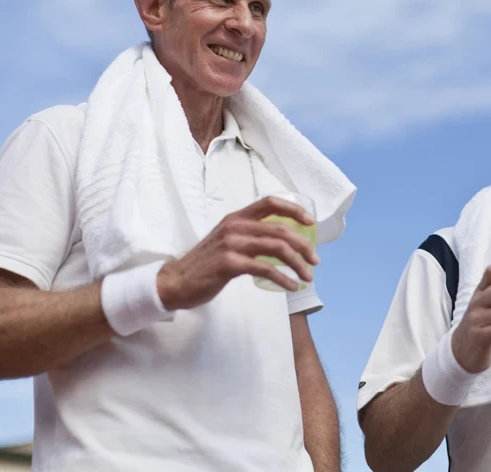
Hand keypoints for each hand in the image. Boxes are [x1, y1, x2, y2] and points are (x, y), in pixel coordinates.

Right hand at [156, 196, 318, 309]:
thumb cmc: (206, 263)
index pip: (270, 203)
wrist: (176, 281)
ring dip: (297, 263)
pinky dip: (283, 278)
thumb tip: (283, 241)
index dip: (294, 210)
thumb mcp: (227, 239)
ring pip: (277, 247)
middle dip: (303, 245)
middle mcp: (235, 226)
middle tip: (315, 261)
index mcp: (236, 217)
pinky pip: (265, 269)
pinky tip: (291, 286)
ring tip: (307, 276)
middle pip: (280, 229)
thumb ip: (250, 235)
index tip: (310, 222)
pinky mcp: (229, 264)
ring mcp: (231, 244)